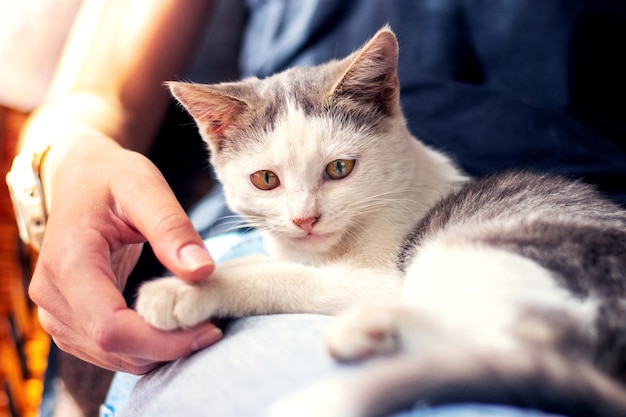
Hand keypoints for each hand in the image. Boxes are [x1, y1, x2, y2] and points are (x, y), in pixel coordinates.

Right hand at [29, 134, 222, 373]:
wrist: (80, 179)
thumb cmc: (113, 178)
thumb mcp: (146, 189)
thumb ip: (172, 229)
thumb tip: (202, 271)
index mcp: (69, 263)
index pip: (111, 327)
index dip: (162, 340)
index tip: (210, 331)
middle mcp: (53, 296)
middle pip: (114, 347)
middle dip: (168, 347)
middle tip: (214, 328)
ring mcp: (57, 312)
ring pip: (113, 356)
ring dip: (159, 350)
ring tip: (198, 323)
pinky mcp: (70, 319)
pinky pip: (111, 350)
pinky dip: (146, 346)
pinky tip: (175, 325)